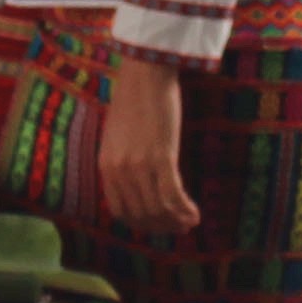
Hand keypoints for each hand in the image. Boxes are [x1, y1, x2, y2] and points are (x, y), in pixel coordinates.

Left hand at [98, 48, 201, 234]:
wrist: (145, 75)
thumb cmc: (135, 102)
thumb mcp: (118, 137)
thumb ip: (122, 162)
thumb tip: (137, 187)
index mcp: (106, 166)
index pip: (121, 212)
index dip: (142, 224)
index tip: (159, 225)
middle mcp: (119, 170)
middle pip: (141, 215)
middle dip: (162, 226)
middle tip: (180, 227)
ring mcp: (139, 165)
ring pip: (158, 209)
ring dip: (176, 221)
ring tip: (191, 221)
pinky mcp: (160, 157)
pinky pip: (173, 196)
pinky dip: (185, 209)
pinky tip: (195, 213)